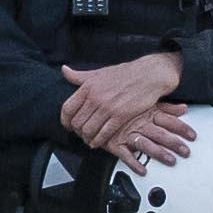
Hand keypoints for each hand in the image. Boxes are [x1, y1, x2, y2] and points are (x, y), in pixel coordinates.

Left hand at [56, 52, 184, 154]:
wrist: (148, 75)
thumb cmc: (125, 73)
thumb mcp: (99, 72)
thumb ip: (80, 76)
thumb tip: (64, 70)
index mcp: (88, 86)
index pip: (67, 108)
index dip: (65, 121)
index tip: (68, 125)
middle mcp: (95, 97)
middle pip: (77, 122)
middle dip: (77, 132)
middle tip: (81, 134)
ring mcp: (108, 107)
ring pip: (89, 130)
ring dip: (87, 138)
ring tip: (89, 140)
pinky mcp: (120, 116)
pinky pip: (104, 133)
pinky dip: (99, 141)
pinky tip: (98, 142)